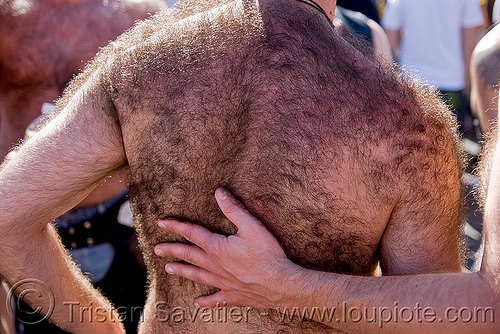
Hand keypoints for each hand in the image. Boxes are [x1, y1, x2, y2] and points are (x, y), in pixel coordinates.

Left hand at [154, 188, 302, 308]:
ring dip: (182, 271)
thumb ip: (233, 209)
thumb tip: (219, 192)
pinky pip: (216, 299)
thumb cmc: (268, 254)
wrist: (281, 284)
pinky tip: (197, 303)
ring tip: (168, 269)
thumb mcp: (251, 226)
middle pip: (189, 255)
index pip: (192, 233)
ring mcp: (223, 282)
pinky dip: (205, 301)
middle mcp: (215, 266)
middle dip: (172, 250)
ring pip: (197, 276)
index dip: (176, 226)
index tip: (162, 223)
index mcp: (217, 248)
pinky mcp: (233, 295)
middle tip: (156, 249)